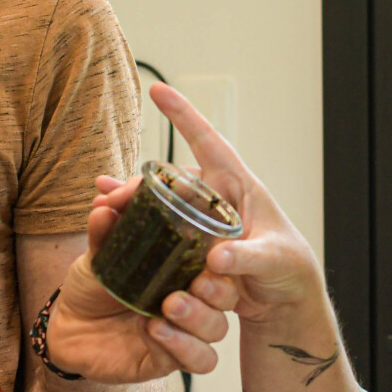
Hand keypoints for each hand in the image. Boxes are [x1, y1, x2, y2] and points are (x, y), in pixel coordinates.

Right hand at [45, 81, 324, 379]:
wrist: (286, 301)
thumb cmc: (290, 268)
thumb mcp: (274, 259)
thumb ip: (248, 256)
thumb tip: (216, 258)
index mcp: (238, 186)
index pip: (208, 142)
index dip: (184, 115)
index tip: (158, 90)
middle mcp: (215, 200)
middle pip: (170, 180)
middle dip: (138, 182)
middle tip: (111, 195)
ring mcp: (201, 224)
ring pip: (160, 206)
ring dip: (131, 204)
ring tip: (101, 202)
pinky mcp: (192, 250)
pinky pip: (160, 236)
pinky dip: (137, 228)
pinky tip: (114, 229)